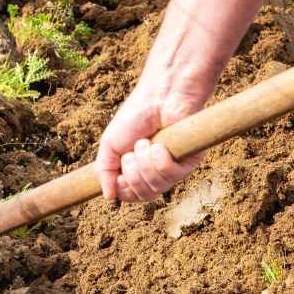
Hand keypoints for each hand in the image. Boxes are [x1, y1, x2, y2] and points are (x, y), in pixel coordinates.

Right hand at [97, 84, 205, 201]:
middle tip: (131, 154)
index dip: (123, 189)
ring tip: (145, 143)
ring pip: (157, 187)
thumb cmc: (135, 116)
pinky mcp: (189, 162)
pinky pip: (172, 176)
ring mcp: (173, 168)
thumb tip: (108, 197)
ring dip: (144, 164)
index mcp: (137, 168)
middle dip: (132, 175)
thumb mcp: (109, 145)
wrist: (159, 97)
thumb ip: (104, 172)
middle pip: (143, 195)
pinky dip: (160, 161)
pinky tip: (159, 146)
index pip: (130, 195)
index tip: (118, 174)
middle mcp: (155, 171)